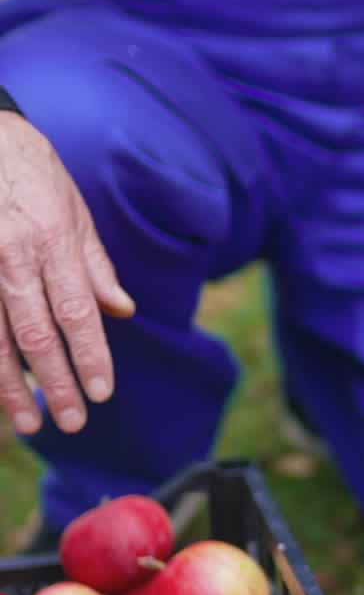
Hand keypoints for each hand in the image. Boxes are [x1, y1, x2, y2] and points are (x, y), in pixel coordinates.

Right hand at [0, 113, 133, 434]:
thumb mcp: (73, 210)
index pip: (77, 313)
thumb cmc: (30, 171)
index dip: (90, 356)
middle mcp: (11, 255)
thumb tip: (122, 311)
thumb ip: (94, 265)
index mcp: (52, 242)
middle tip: (71, 423)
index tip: (101, 393)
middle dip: (55, 384)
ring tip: (29, 422)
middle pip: (35, 334)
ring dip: (9, 387)